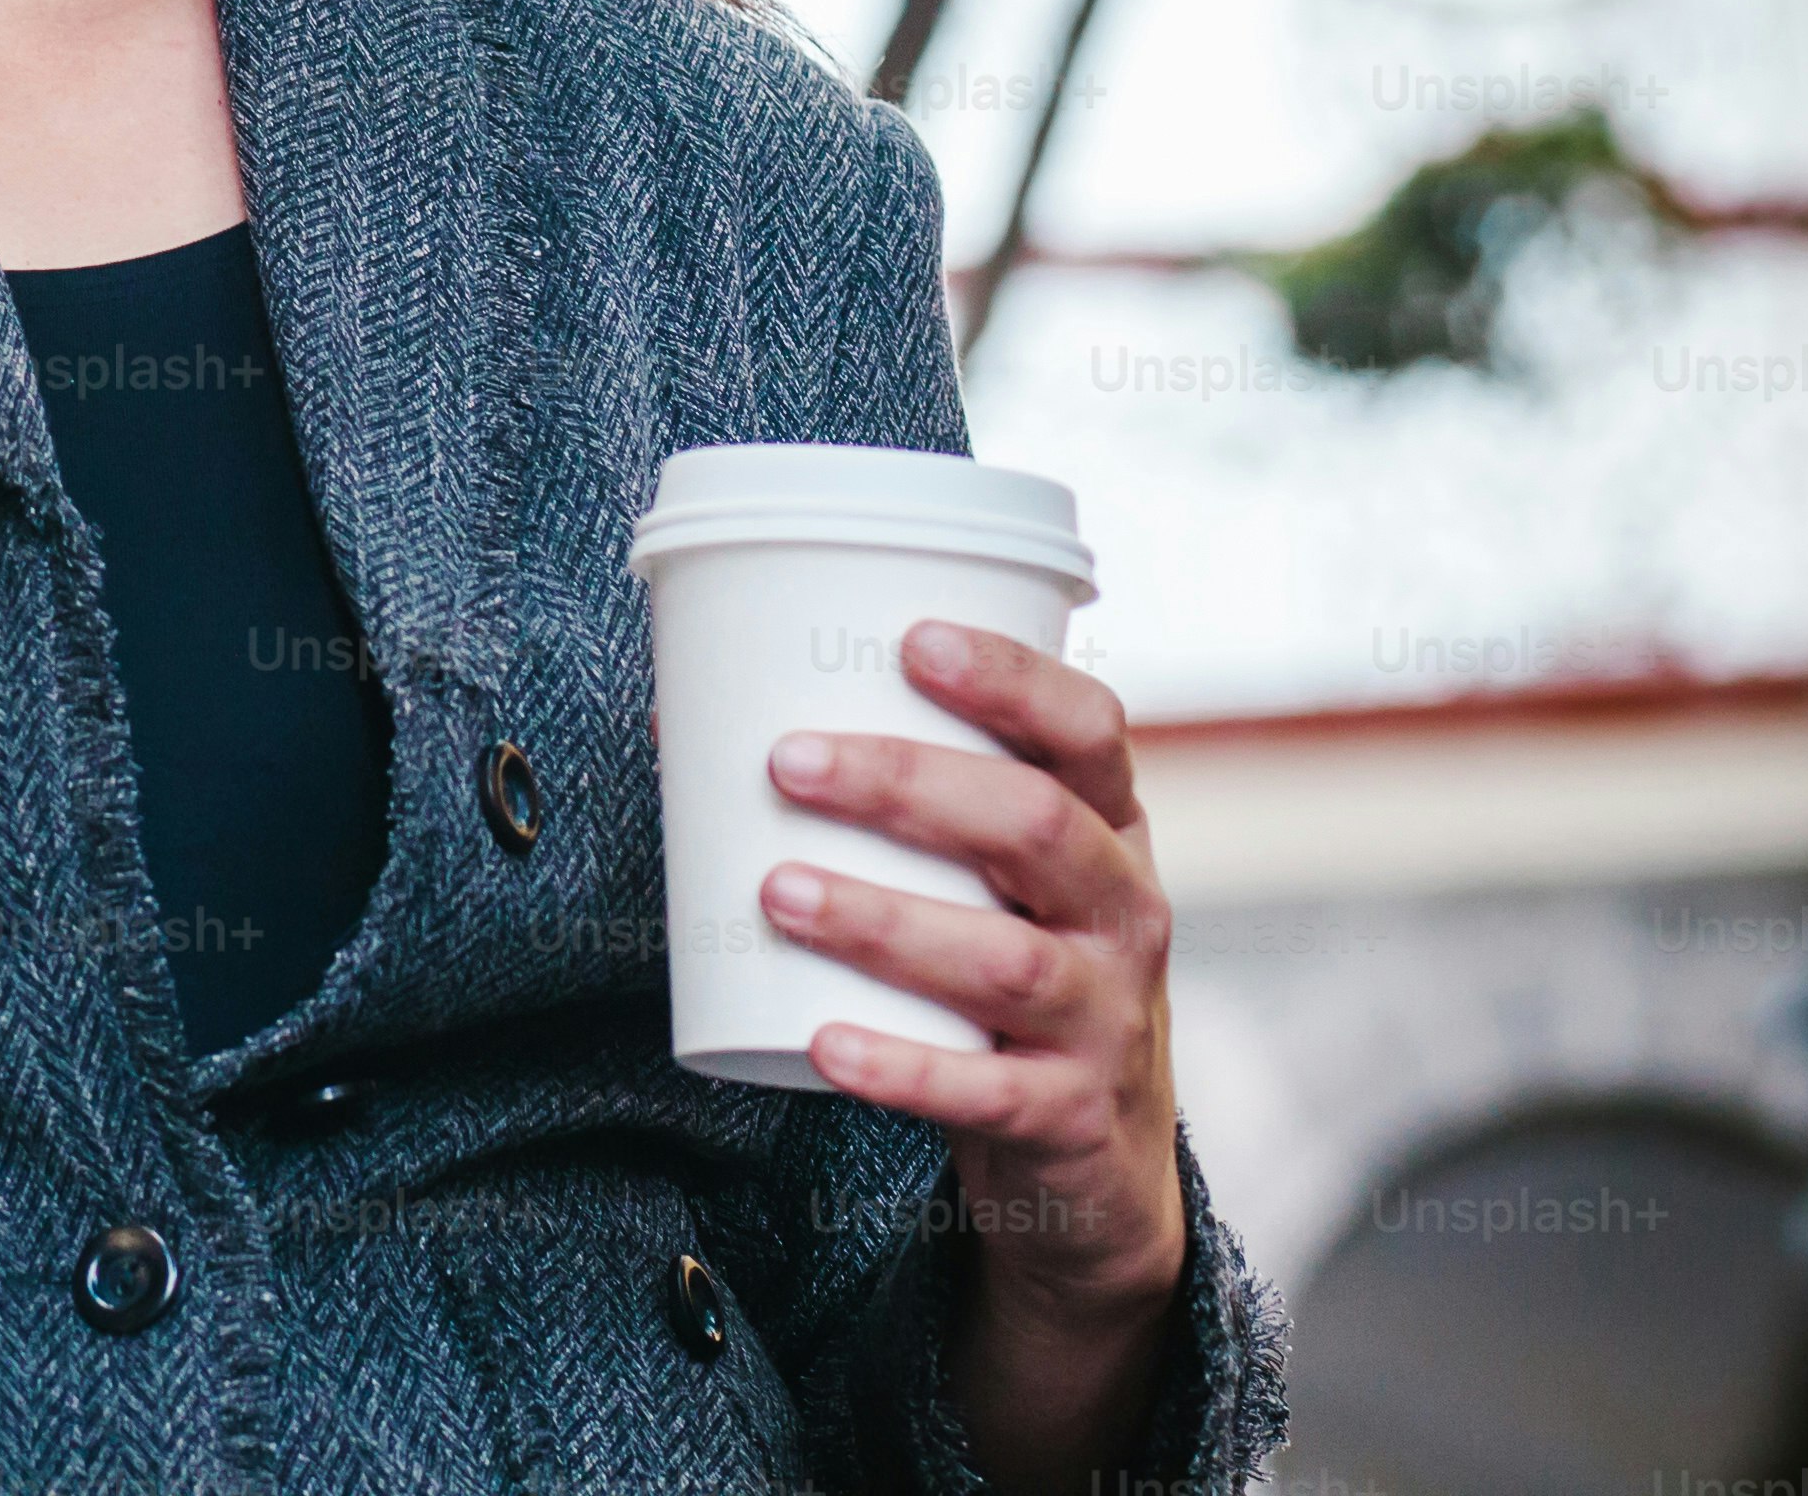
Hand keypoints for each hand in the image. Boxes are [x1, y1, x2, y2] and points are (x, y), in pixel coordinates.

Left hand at [757, 621, 1186, 1489]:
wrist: (1097, 1167)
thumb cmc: (1011, 979)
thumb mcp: (993, 888)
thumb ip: (889, 813)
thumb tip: (684, 723)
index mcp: (1108, 830)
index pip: (1089, 729)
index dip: (1012, 678)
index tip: (911, 641)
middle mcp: (1124, 913)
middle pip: (1036, 826)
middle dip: (910, 784)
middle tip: (789, 763)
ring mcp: (1106, 1019)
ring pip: (1006, 960)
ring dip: (884, 919)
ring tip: (779, 891)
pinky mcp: (1068, 1117)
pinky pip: (989, 1091)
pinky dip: (903, 1067)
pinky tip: (826, 1043)